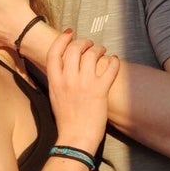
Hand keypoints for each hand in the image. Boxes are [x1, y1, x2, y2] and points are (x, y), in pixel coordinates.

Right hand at [46, 29, 119, 153]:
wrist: (75, 138)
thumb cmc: (65, 119)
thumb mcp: (54, 95)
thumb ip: (59, 79)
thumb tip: (68, 64)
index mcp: (54, 80)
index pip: (55, 51)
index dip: (62, 39)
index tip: (69, 33)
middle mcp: (68, 79)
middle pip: (75, 48)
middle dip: (84, 42)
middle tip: (90, 44)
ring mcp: (84, 84)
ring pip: (92, 54)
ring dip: (99, 49)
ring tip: (102, 52)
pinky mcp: (100, 90)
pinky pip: (110, 67)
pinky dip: (114, 61)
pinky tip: (114, 61)